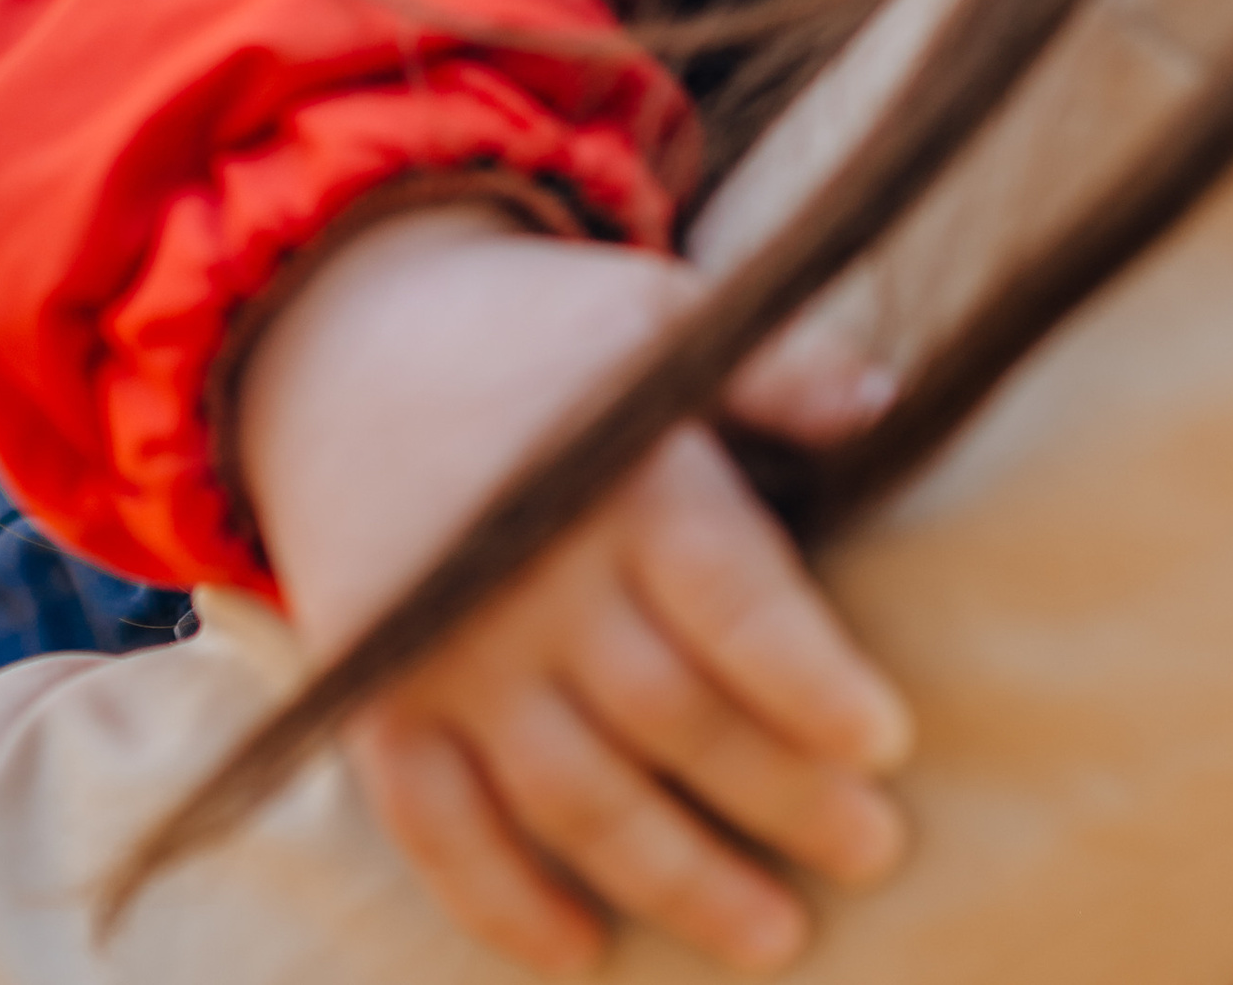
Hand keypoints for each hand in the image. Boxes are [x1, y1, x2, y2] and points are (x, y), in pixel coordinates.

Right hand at [238, 206, 912, 975]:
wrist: (343, 341)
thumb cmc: (546, 334)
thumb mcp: (664, 313)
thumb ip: (776, 366)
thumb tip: (889, 402)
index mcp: (621, 473)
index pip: (730, 598)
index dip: (810, 682)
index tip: (889, 745)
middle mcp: (533, 572)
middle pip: (671, 715)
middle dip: (781, 798)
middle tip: (874, 853)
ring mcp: (447, 647)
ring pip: (572, 796)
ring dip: (676, 879)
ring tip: (775, 937)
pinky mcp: (379, 700)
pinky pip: (434, 828)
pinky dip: (502, 904)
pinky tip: (581, 956)